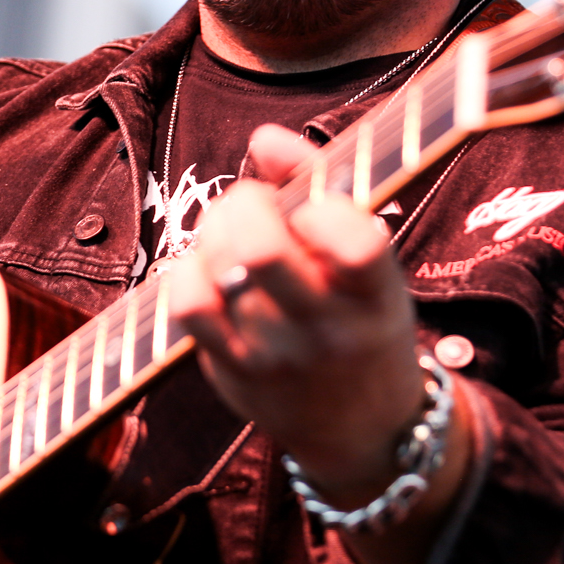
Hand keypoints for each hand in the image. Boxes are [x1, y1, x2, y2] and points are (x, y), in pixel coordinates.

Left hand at [163, 124, 432, 504]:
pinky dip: (186, 271)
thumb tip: (264, 135)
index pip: (354, 244)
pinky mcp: (233, 371)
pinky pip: (188, 306)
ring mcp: (277, 356)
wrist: (362, 428)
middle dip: (245, 203)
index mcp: (376, 295)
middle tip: (253, 205)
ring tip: (229, 234)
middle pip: (261, 248)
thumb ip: (320, 184)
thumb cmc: (360, 318)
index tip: (315, 210)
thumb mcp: (368, 258)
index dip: (324, 210)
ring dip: (213, 232)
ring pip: (219, 269)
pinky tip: (207, 268)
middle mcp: (329, 331)